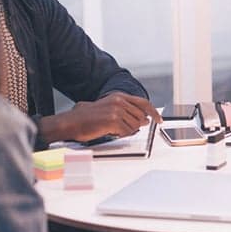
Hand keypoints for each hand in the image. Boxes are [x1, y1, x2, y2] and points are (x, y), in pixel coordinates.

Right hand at [41, 92, 162, 143]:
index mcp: (118, 96)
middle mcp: (119, 101)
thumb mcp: (108, 107)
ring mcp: (116, 110)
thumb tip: (143, 119)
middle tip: (126, 129)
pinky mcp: (113, 121)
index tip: (159, 119)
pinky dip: (121, 135)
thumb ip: (126, 111)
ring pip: (134, 126)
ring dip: (127, 131)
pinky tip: (112, 132)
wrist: (71, 122)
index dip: (153, 112)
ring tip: (114, 130)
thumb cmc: (87, 117)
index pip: (143, 103)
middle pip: (140, 116)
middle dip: (137, 125)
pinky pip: (126, 132)